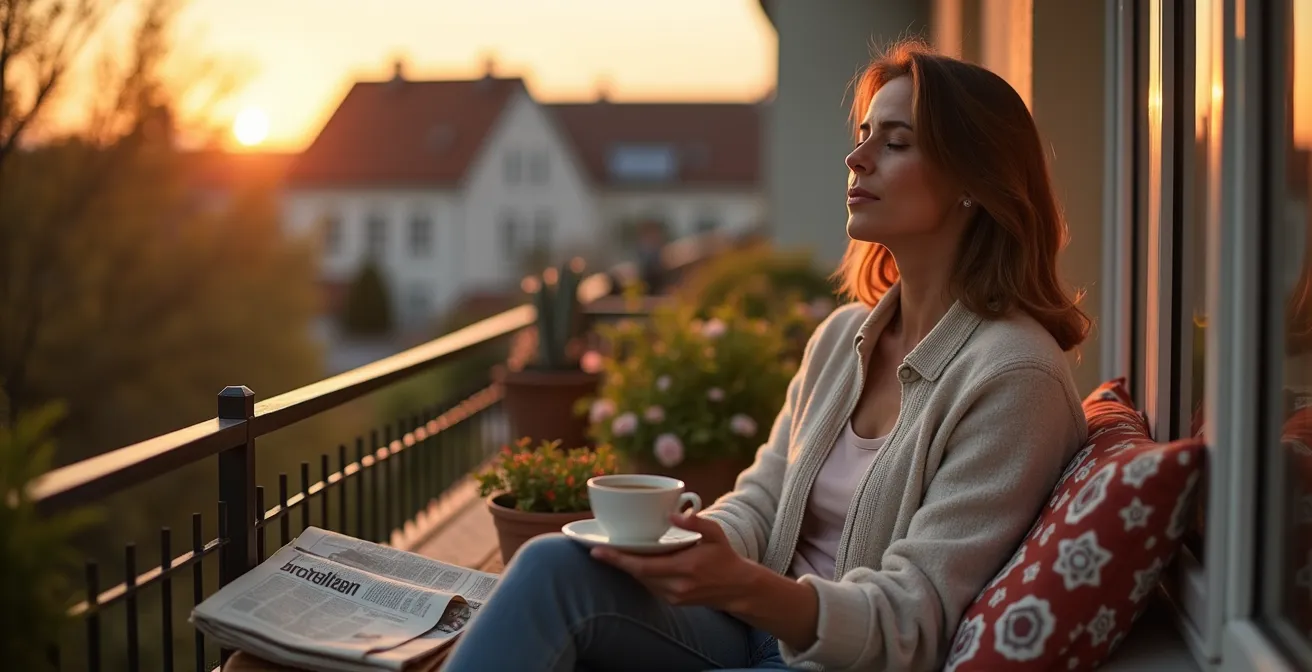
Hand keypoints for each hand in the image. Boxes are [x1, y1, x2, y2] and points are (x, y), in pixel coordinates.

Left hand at [590, 510, 760, 609]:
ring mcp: (674, 596)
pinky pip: (649, 585)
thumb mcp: (716, 533)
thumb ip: (696, 522)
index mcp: (686, 567)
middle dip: (617, 562)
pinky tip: (635, 561)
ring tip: (612, 552)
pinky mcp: (672, 601)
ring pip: (641, 580)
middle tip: (597, 550)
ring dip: (628, 567)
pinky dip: (640, 572)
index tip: (598, 551)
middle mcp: (677, 586)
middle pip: (637, 574)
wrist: (737, 588)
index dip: (619, 559)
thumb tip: (673, 514)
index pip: (644, 566)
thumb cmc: (725, 557)